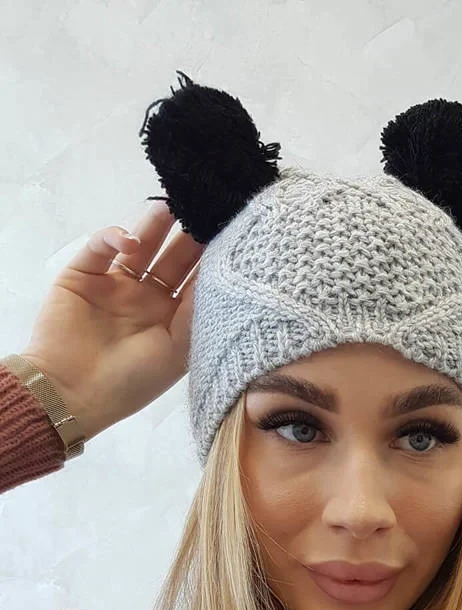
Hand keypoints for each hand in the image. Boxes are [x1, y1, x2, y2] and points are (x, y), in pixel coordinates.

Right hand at [21, 200, 202, 440]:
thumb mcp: (177, 352)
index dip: (212, 260)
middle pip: (173, 258)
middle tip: (207, 210)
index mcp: (171, 319)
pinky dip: (115, 236)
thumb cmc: (130, 383)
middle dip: (190, 235)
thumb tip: (223, 276)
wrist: (71, 394)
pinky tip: (130, 240)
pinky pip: (101, 246)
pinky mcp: (83, 274)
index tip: (232, 235)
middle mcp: (146, 298)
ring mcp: (115, 284)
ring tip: (175, 205)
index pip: (196, 281)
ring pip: (141, 244)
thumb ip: (197, 312)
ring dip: (157, 225)